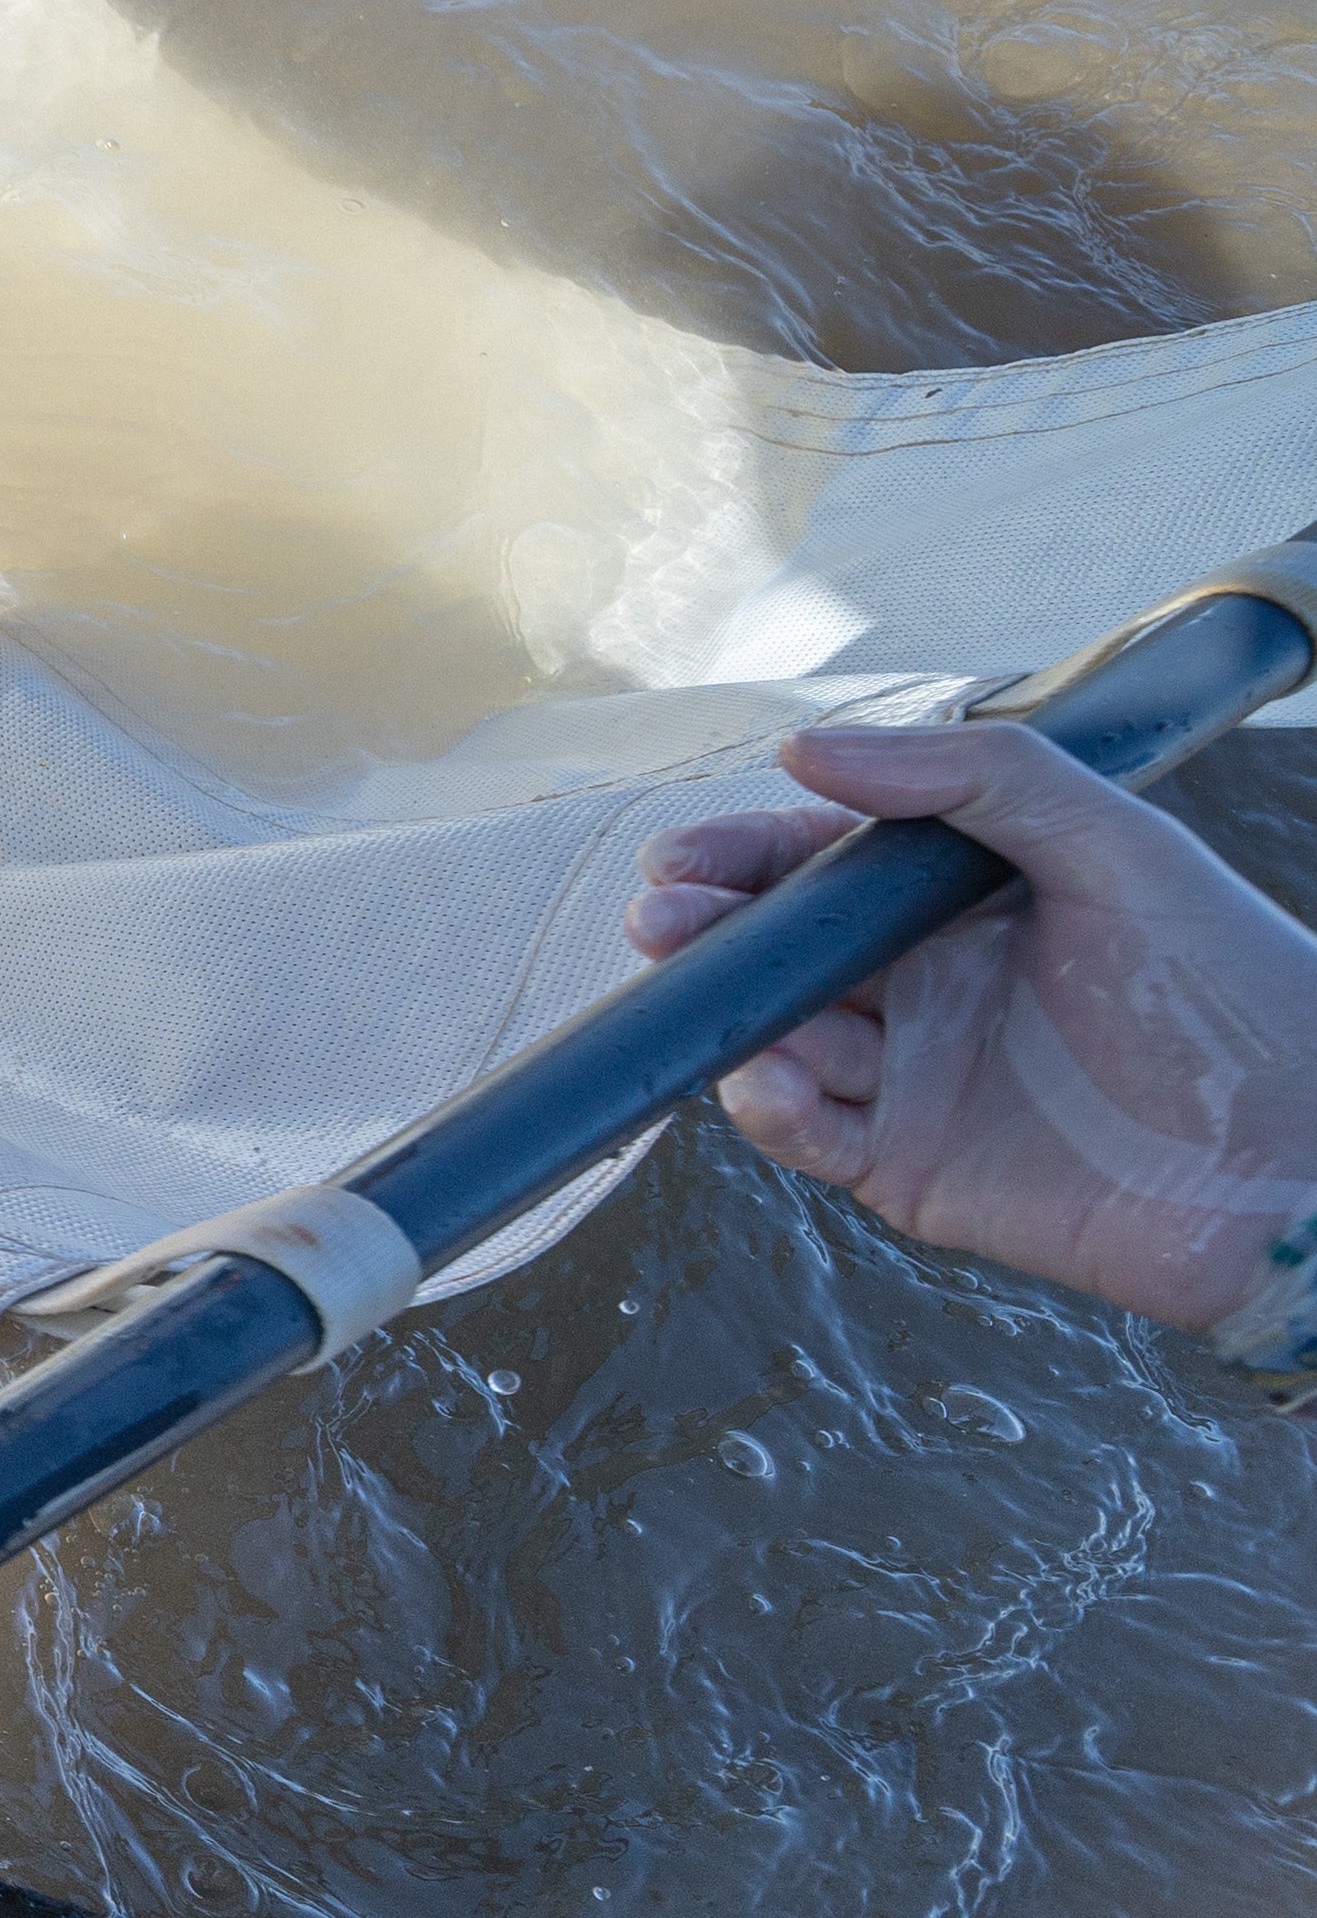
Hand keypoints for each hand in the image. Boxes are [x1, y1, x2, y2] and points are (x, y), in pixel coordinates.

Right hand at [625, 719, 1316, 1332]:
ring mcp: (915, 1079)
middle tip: (664, 921)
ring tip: (708, 996)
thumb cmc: (1239, 994)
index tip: (684, 858)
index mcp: (972, 904)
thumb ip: (978, 778)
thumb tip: (804, 747)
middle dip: (709, 931)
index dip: (747, 856)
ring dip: (729, 1015)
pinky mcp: (909, 1169)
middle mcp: (933, 985)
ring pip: (778, 1038)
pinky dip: (768, 1106)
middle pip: (781, 949)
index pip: (827, 866)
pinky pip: (807, 1134)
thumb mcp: (1121, 847)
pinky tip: (766, 1079)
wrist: (1300, 1162)